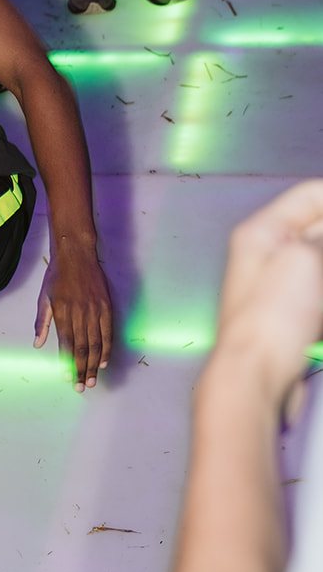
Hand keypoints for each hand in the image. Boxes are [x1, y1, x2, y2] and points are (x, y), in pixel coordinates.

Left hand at [34, 244, 112, 390]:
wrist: (76, 255)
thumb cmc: (57, 276)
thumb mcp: (44, 297)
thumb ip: (41, 322)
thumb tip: (37, 344)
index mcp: (62, 312)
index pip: (66, 344)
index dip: (67, 363)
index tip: (67, 378)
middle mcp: (80, 313)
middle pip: (82, 348)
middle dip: (81, 370)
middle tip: (81, 387)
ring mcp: (95, 310)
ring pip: (96, 344)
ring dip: (94, 364)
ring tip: (92, 380)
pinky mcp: (106, 307)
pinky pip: (108, 332)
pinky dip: (106, 349)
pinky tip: (103, 361)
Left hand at [211, 180, 322, 420]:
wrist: (255, 376)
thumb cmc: (272, 315)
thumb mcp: (305, 259)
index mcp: (263, 231)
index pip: (310, 196)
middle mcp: (270, 253)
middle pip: (319, 228)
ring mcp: (284, 286)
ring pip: (321, 260)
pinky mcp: (296, 315)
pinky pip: (321, 290)